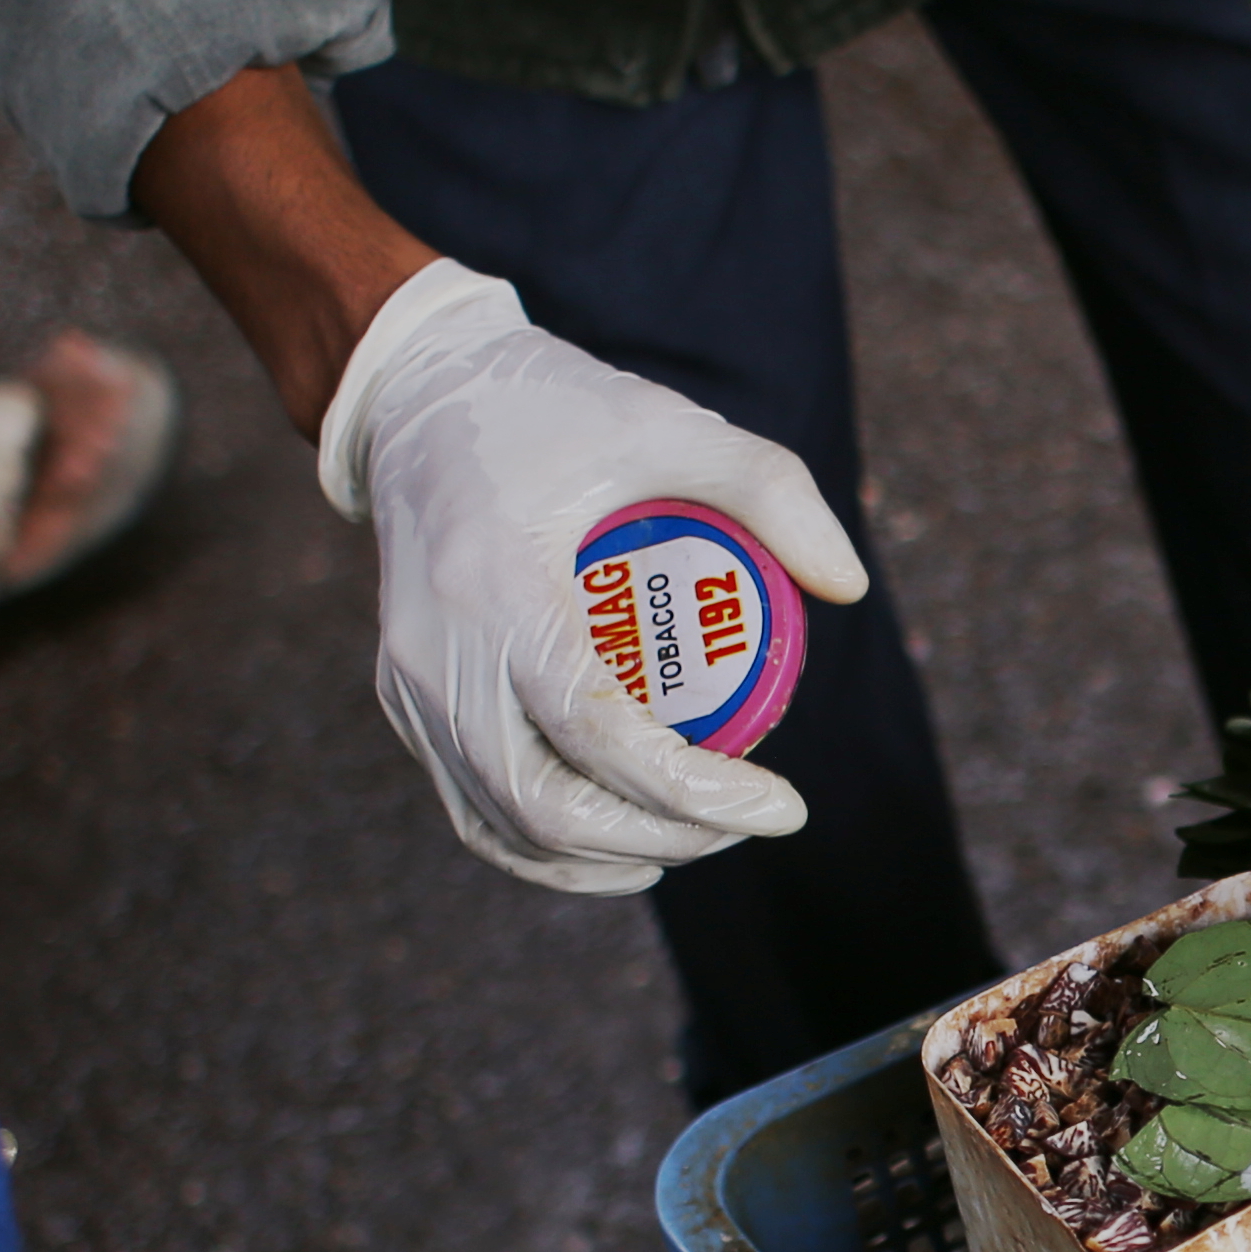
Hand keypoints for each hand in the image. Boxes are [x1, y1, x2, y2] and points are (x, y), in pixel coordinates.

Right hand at [318, 261, 869, 893]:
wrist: (419, 398)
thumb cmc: (552, 409)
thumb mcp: (667, 422)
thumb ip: (770, 488)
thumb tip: (848, 587)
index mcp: (497, 580)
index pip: (599, 729)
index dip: (698, 791)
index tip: (786, 805)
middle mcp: (439, 649)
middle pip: (549, 801)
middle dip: (666, 835)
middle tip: (747, 824)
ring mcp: (411, 683)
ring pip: (509, 823)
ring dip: (612, 853)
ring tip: (701, 834)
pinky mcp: (403, 700)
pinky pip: (474, 810)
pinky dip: (549, 851)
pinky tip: (626, 850)